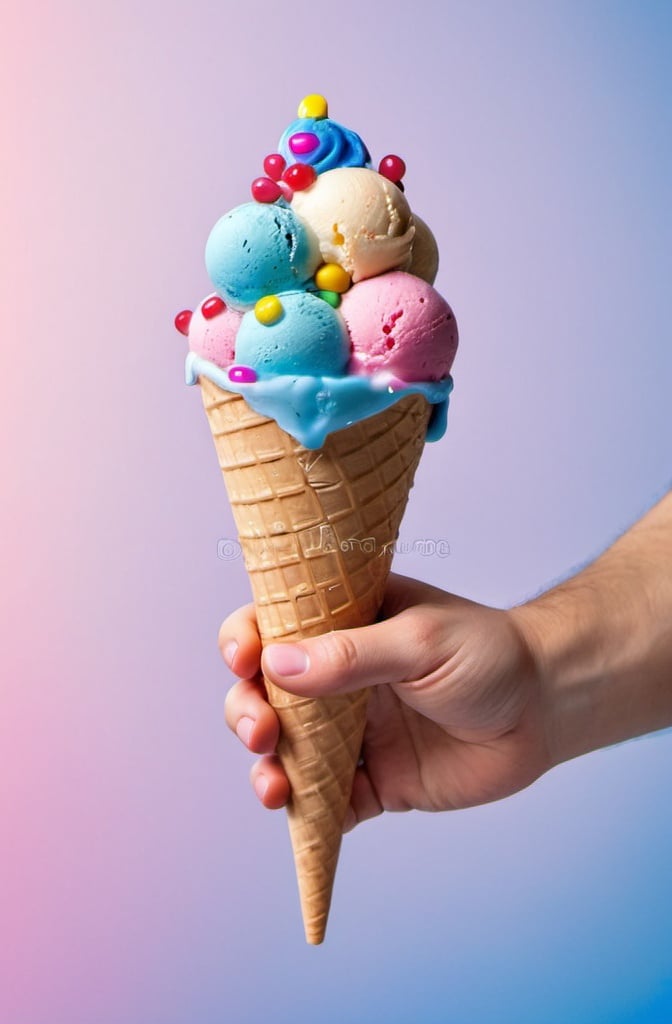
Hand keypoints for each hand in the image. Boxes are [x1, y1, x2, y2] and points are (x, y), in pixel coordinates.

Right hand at [221, 573, 551, 830]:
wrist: (546, 708)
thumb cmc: (490, 654)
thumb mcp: (421, 640)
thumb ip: (352, 655)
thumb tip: (276, 666)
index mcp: (343, 625)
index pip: (274, 625)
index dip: (245, 640)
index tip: (243, 657)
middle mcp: (339, 678)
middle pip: (265, 695)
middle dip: (246, 712)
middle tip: (262, 730)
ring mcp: (354, 732)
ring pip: (287, 754)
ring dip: (267, 769)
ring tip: (274, 786)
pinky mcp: (376, 782)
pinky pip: (328, 803)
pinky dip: (307, 815)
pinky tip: (302, 816)